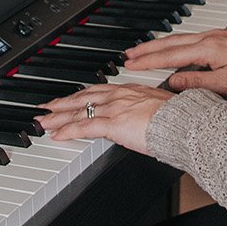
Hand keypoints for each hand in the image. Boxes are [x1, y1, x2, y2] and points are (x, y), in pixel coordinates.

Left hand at [37, 84, 174, 155]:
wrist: (184, 122)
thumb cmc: (179, 118)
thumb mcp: (159, 107)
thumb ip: (145, 110)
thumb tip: (141, 120)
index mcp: (130, 90)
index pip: (98, 92)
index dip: (81, 96)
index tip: (69, 99)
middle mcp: (119, 96)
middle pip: (83, 98)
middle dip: (62, 104)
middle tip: (46, 108)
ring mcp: (115, 109)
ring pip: (79, 111)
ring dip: (58, 117)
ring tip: (43, 122)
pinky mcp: (113, 124)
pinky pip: (84, 127)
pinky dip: (68, 131)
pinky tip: (56, 135)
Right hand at [122, 31, 226, 99]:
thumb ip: (197, 84)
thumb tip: (172, 83)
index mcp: (208, 49)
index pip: (170, 55)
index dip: (148, 61)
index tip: (130, 64)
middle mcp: (210, 38)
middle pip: (171, 43)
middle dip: (148, 49)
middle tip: (129, 55)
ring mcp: (217, 36)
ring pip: (180, 39)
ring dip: (160, 45)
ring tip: (144, 51)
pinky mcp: (223, 39)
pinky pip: (191, 40)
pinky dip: (175, 44)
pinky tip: (173, 50)